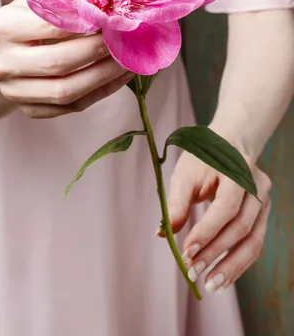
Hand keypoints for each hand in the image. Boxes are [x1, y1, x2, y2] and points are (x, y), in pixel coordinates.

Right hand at [0, 0, 131, 117]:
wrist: (5, 53)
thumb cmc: (27, 19)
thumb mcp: (35, 1)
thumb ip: (61, 1)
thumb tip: (107, 5)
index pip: (48, 27)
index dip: (84, 23)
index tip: (112, 17)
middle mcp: (1, 63)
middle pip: (57, 62)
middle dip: (97, 51)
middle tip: (125, 40)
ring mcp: (13, 91)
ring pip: (66, 91)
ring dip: (104, 76)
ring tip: (128, 60)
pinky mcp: (29, 110)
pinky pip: (72, 106)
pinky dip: (101, 92)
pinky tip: (119, 77)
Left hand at [165, 142, 270, 292]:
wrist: (230, 143)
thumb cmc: (203, 157)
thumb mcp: (185, 173)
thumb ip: (176, 202)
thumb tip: (163, 234)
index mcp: (238, 171)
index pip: (226, 207)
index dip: (207, 231)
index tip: (187, 250)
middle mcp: (257, 187)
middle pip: (241, 228)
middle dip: (216, 253)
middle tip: (193, 271)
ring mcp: (264, 202)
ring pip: (253, 241)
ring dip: (232, 266)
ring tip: (211, 285)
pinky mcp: (263, 216)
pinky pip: (255, 245)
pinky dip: (239, 263)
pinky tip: (223, 278)